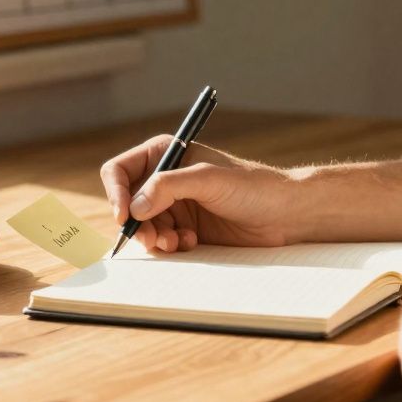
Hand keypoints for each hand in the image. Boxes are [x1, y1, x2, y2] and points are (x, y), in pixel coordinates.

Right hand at [99, 135, 295, 252]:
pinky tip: (191, 243)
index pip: (120, 171)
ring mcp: (175, 205)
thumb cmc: (254, 187)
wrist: (285, 214)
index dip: (116, 193)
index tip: (125, 216)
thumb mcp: (209, 179)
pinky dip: (170, 246)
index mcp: (166, 155)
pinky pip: (161, 242)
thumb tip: (135, 208)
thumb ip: (169, 187)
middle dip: (137, 223)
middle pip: (128, 204)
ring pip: (143, 227)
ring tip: (177, 242)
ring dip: (155, 238)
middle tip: (153, 239)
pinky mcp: (186, 229)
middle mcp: (165, 179)